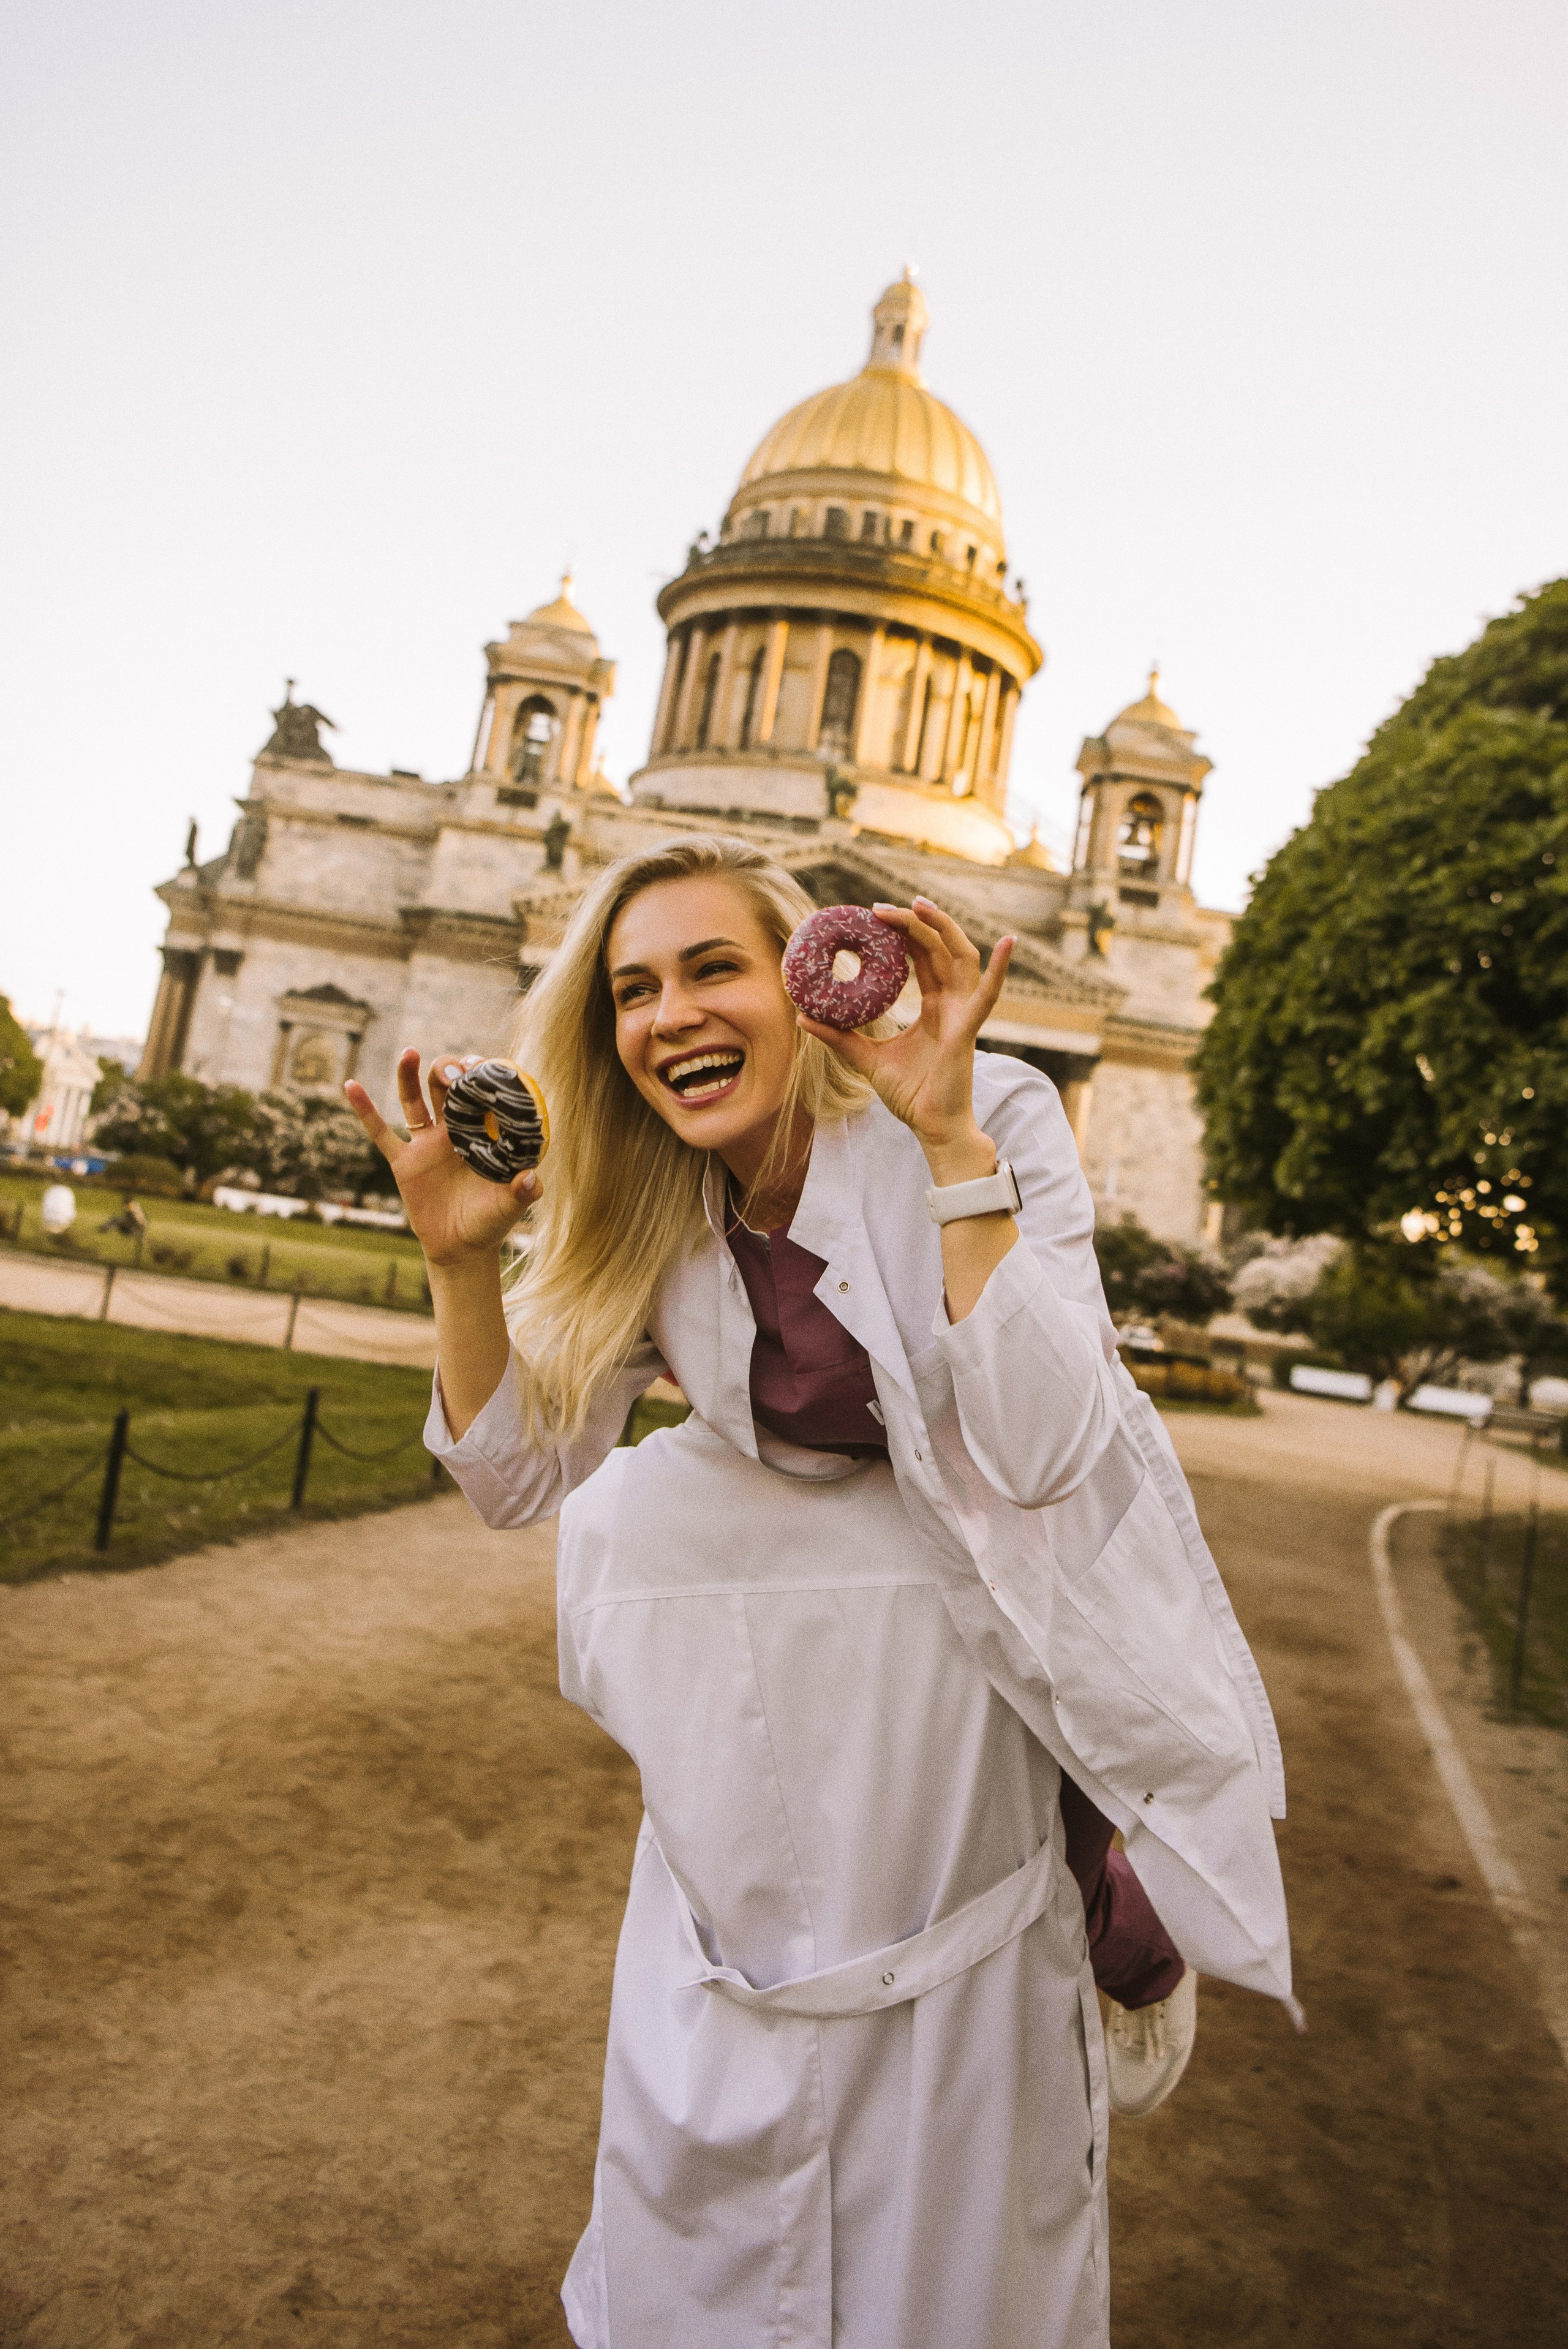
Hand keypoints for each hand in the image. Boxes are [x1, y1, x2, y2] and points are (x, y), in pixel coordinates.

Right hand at [343, 1049, 538, 1266]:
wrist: (461, 1248)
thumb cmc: (491, 1221)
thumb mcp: (510, 1205)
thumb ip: (522, 1191)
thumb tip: (531, 1179)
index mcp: (480, 1133)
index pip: (479, 1094)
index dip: (479, 1075)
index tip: (482, 1065)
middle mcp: (452, 1131)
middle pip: (445, 1088)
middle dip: (448, 1070)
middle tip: (453, 1069)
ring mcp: (426, 1144)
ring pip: (414, 1100)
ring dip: (410, 1075)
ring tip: (409, 1052)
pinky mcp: (404, 1162)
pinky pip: (380, 1132)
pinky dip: (365, 1109)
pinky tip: (351, 1086)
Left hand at [796, 898, 1013, 1178]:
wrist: (931, 1127)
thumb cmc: (910, 1095)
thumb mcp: (866, 1059)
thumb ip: (839, 1037)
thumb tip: (801, 1016)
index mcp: (934, 1007)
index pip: (922, 958)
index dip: (904, 933)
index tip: (874, 916)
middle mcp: (952, 1003)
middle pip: (939, 948)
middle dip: (915, 922)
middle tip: (881, 907)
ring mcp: (964, 1013)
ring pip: (961, 957)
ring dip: (944, 928)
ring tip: (920, 905)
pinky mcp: (969, 1029)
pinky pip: (988, 994)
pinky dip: (1000, 968)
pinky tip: (1008, 942)